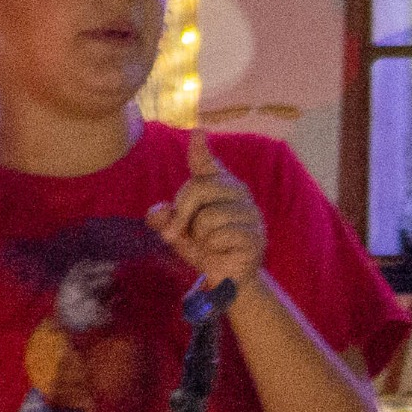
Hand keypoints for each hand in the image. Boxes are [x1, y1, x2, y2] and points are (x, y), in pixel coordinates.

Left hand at [148, 156, 268, 290]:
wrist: (229, 279)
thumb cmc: (205, 248)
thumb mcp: (178, 233)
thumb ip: (165, 220)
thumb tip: (156, 212)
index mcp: (219, 186)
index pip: (207, 165)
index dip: (201, 150)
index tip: (198, 132)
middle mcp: (237, 193)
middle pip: (198, 188)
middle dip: (182, 214)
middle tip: (177, 234)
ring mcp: (250, 213)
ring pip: (208, 217)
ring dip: (200, 237)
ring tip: (210, 244)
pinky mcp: (255, 235)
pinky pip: (220, 235)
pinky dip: (214, 248)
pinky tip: (223, 251)